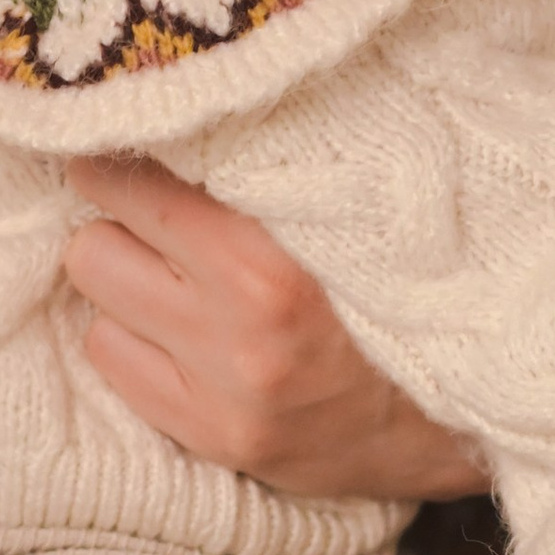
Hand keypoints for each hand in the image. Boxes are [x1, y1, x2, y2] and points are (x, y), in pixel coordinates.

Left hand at [63, 155, 487, 504]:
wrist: (462, 416)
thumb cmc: (400, 291)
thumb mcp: (343, 214)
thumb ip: (259, 169)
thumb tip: (164, 116)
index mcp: (270, 266)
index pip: (133, 187)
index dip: (121, 161)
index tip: (126, 150)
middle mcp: (235, 334)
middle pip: (92, 247)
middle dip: (120, 228)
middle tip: (159, 223)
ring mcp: (218, 394)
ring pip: (94, 306)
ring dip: (125, 290)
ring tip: (180, 284)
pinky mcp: (208, 438)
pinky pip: (109, 364)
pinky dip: (134, 343)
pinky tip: (184, 336)